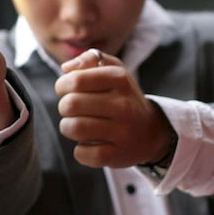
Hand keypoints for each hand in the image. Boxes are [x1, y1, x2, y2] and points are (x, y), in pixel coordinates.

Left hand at [55, 49, 172, 167]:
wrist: (151, 131)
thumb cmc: (121, 96)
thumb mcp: (113, 70)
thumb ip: (89, 59)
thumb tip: (66, 68)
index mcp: (119, 78)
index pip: (76, 80)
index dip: (62, 85)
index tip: (66, 90)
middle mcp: (123, 104)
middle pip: (71, 104)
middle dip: (64, 107)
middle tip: (72, 109)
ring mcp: (122, 131)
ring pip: (74, 128)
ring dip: (68, 127)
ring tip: (76, 124)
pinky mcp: (117, 155)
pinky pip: (83, 154)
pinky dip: (79, 150)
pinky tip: (88, 144)